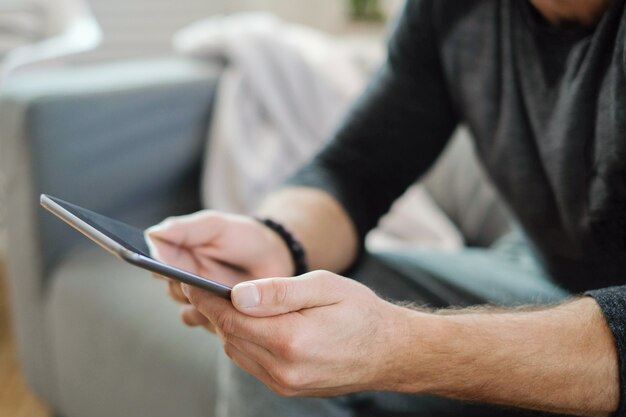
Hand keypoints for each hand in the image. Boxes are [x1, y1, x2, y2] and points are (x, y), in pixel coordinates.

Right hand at [145, 210, 294, 330]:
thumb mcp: (216, 226)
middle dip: (183, 285)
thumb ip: (186, 229)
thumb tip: (151, 235)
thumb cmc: (243, 237)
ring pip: (190, 311)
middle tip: (193, 277)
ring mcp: (204, 303)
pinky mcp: (222, 320)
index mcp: (178, 256)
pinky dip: (219, 317)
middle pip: (172, 290)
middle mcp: (186, 282)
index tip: (157, 265)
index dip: (153, 265)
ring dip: (203, 303)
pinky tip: (233, 306)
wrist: (278, 257)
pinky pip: (212, 325)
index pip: (154, 264)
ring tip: (217, 291)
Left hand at [181, 270, 410, 395]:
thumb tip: (237, 294)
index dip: (205, 298)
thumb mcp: (325, 287)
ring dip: (225, 327)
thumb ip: (280, 291)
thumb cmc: (361, 312)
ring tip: (220, 302)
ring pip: (236, 351)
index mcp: (291, 340)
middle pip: (228, 335)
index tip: (188, 280)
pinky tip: (246, 323)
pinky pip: (250, 362)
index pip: (230, 318)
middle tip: (198, 285)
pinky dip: (241, 341)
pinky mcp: (286, 388)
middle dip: (211, 310)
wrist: (389, 352)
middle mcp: (283, 369)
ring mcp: (284, 383)